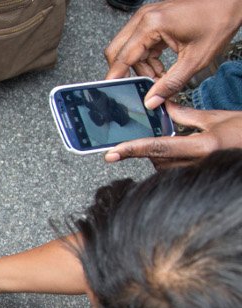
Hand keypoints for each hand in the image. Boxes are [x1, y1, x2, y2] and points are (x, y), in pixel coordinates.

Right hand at [104, 0, 241, 107]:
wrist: (231, 1)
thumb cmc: (218, 20)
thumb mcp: (195, 60)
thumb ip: (170, 83)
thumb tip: (152, 100)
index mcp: (151, 25)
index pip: (122, 57)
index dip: (116, 77)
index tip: (112, 92)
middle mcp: (144, 18)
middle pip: (117, 52)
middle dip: (128, 72)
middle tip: (143, 85)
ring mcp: (147, 17)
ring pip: (128, 49)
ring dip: (139, 66)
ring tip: (159, 76)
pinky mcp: (152, 19)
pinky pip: (138, 43)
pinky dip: (146, 57)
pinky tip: (161, 66)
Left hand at [104, 102, 241, 169]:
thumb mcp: (218, 119)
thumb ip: (187, 115)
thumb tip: (163, 108)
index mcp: (204, 146)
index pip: (158, 148)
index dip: (132, 150)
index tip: (111, 153)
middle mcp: (201, 164)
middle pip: (158, 161)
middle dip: (150, 150)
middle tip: (151, 139)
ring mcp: (202, 174)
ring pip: (166, 169)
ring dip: (162, 157)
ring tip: (178, 144)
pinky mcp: (202, 178)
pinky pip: (178, 173)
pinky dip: (173, 163)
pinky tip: (183, 153)